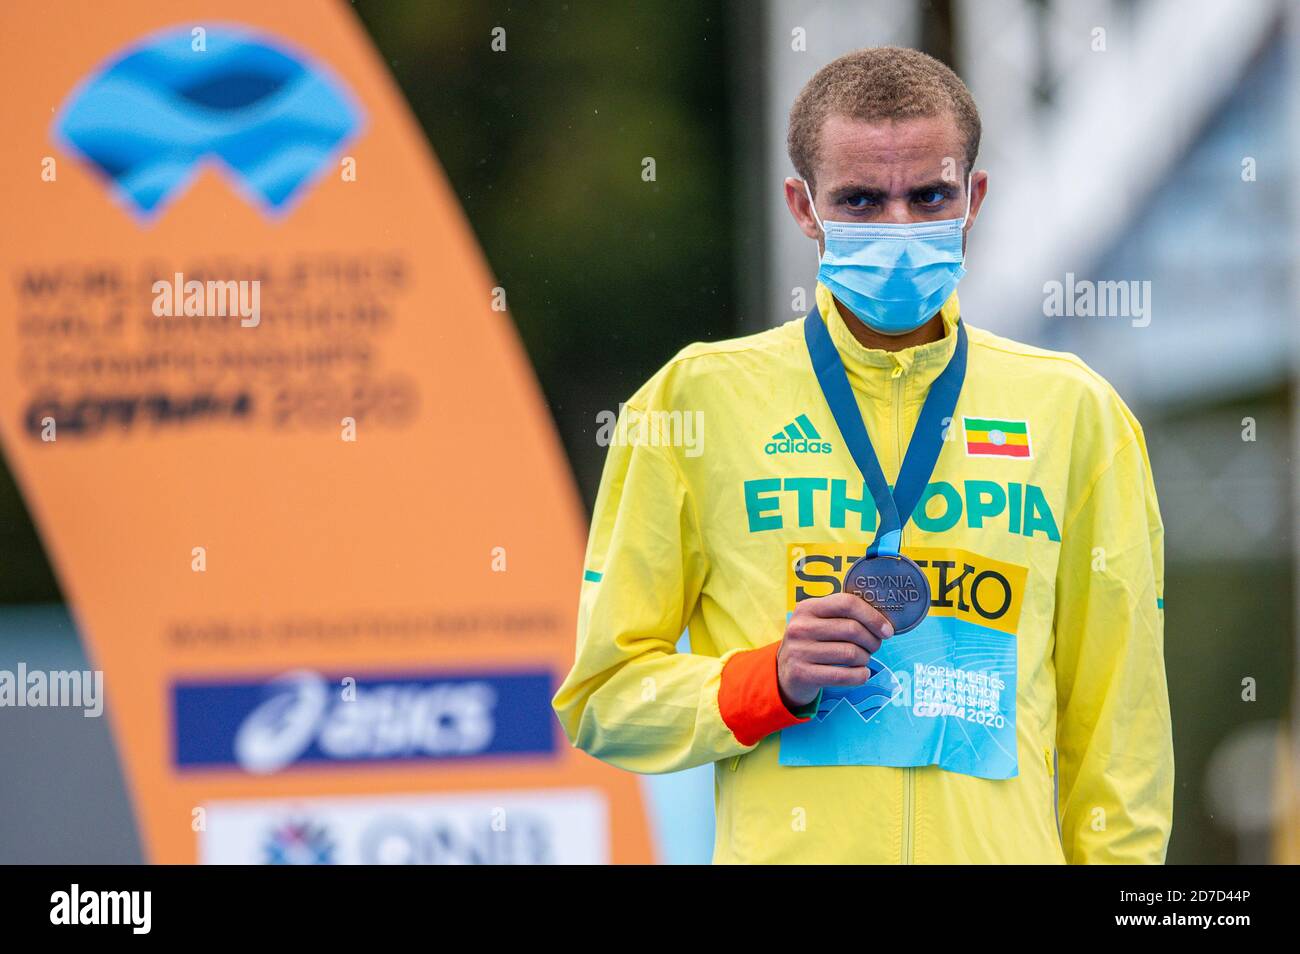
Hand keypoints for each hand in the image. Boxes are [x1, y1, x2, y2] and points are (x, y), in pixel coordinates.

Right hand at [777, 593, 893, 708]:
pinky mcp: (802, 674)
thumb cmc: (813, 643)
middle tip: (875, 646)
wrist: (786, 673)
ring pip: (851, 653)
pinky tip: (862, 673)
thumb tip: (883, 621)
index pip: (846, 603)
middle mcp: (800, 627)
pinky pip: (844, 675)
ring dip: (866, 658)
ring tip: (863, 659)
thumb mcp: (818, 622)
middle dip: (872, 640)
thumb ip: (843, 615)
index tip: (887, 630)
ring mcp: (799, 651)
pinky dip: (860, 676)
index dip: (872, 616)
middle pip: (852, 629)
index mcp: (807, 607)